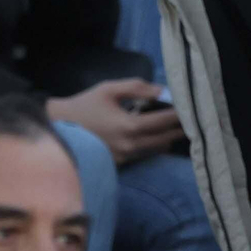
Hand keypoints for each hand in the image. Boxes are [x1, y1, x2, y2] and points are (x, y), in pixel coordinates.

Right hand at [47, 79, 184, 165]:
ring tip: (177, 126)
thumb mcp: (108, 89)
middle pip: (166, 139)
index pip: (164, 121)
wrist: (59, 127)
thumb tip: (163, 91)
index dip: (180, 114)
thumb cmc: (84, 105)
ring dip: (168, 137)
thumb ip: (136, 87)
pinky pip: (145, 154)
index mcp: (129, 126)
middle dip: (179, 128)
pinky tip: (156, 135)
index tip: (190, 107)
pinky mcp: (121, 163)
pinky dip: (154, 144)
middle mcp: (131, 145)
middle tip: (190, 118)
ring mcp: (126, 157)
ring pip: (158, 149)